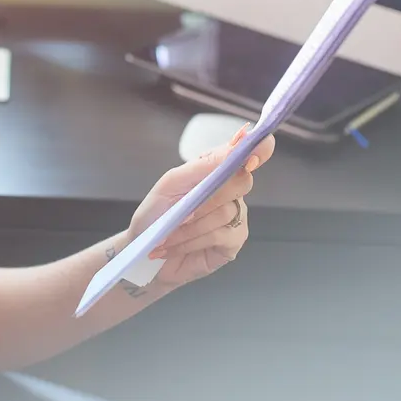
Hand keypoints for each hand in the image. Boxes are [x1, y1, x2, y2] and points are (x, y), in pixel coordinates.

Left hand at [126, 123, 274, 288]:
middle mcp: (231, 191)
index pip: (247, 154)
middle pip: (241, 182)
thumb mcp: (171, 183)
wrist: (143, 250)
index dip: (258, 150)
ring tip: (166, 236)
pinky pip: (220, 235)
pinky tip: (174, 246)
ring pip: (225, 212)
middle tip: (180, 213)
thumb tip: (234, 149)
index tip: (251, 156)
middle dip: (206, 199)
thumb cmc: (156, 213)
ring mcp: (236, 217)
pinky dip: (191, 240)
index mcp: (216, 170)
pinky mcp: (233, 242)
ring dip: (189, 226)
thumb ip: (203, 165)